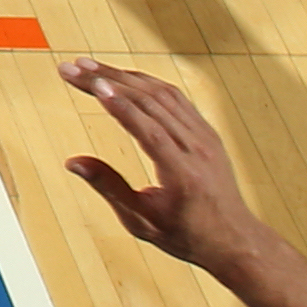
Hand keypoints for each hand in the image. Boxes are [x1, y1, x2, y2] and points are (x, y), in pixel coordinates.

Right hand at [57, 58, 271, 268]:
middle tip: (74, 68)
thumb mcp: (141, 220)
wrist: (233, 239)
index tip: (90, 83)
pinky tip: (125, 78)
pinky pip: (176, 98)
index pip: (148, 129)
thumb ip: (107, 186)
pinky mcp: (207, 131)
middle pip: (150, 102)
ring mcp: (205, 137)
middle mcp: (197, 148)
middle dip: (108, 80)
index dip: (118, 104)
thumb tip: (73, 162)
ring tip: (91, 67)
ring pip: (162, 93)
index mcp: (182, 173)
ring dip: (124, 76)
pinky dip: (147, 83)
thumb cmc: (187, 235)